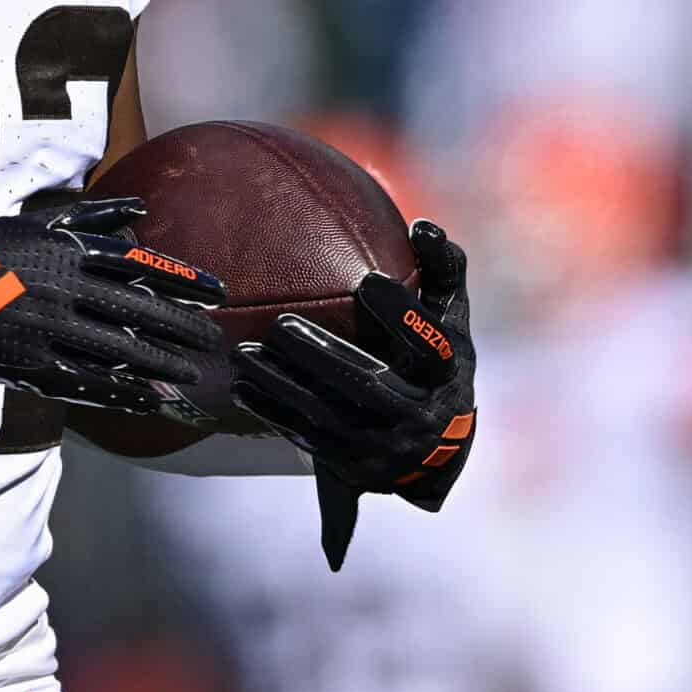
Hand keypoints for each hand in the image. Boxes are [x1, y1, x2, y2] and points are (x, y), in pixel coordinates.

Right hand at [0, 197, 225, 508]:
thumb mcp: (33, 222)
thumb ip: (88, 215)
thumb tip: (139, 208)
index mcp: (67, 252)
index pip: (140, 265)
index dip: (182, 278)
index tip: (215, 290)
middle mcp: (65, 290)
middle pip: (138, 311)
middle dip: (181, 326)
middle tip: (213, 338)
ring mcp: (50, 329)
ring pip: (118, 350)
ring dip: (160, 362)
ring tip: (192, 371)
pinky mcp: (32, 364)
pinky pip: (85, 381)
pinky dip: (120, 391)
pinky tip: (148, 398)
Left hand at [230, 220, 474, 569]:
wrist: (438, 449)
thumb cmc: (437, 362)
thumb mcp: (451, 321)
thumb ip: (443, 272)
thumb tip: (424, 226)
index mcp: (446, 373)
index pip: (432, 346)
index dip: (402, 315)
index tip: (368, 280)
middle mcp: (418, 413)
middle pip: (368, 385)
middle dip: (322, 356)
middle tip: (281, 325)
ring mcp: (385, 445)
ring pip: (328, 415)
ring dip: (281, 385)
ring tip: (244, 354)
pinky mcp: (354, 465)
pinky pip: (307, 438)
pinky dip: (271, 412)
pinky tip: (240, 387)